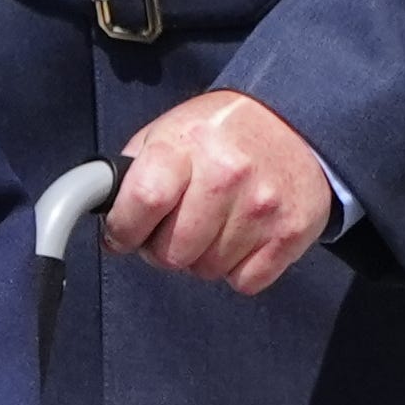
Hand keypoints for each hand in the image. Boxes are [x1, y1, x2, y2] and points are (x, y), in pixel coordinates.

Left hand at [108, 89, 340, 293]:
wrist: (297, 122)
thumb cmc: (224, 132)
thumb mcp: (170, 131)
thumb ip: (135, 171)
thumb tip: (106, 213)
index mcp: (187, 145)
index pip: (144, 201)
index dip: (124, 229)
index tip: (123, 234)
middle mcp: (227, 174)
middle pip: (172, 252)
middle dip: (164, 248)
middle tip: (176, 227)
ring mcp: (262, 207)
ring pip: (207, 271)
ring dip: (203, 257)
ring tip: (215, 224)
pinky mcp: (290, 233)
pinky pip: (245, 282)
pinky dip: (238, 268)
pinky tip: (243, 235)